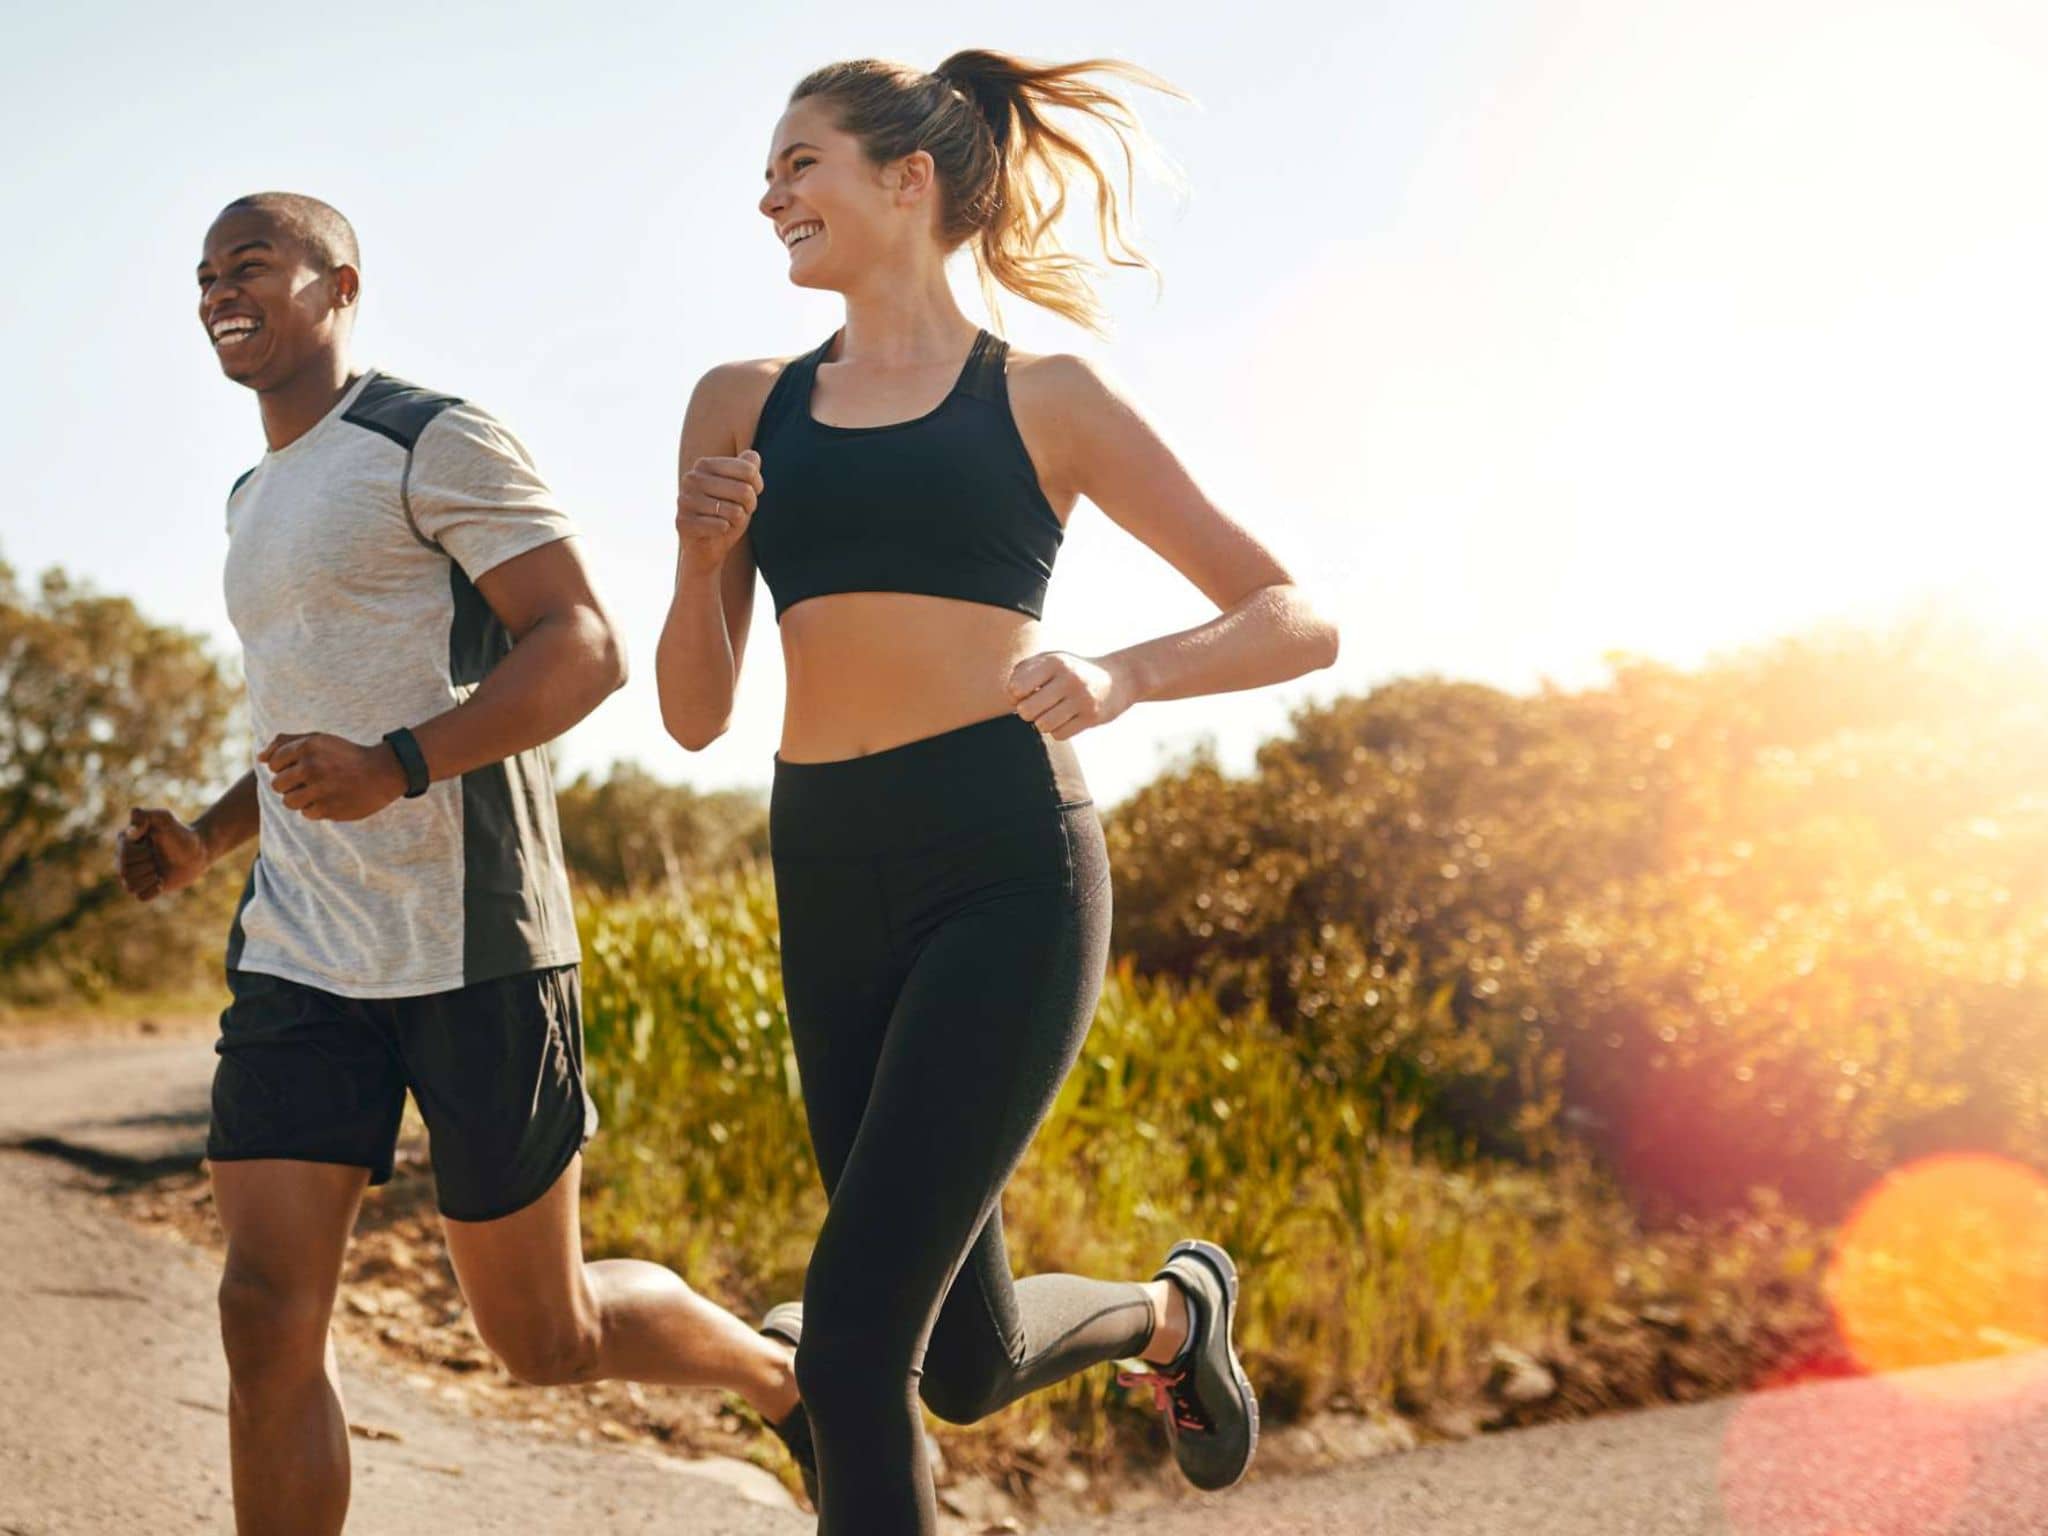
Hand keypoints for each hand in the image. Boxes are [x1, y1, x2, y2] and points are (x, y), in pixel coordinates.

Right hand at [116, 808, 210, 901]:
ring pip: (130, 887)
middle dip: (147, 865)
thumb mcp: (165, 819)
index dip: (141, 853)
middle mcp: (124, 858)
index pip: (122, 856)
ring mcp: (134, 873)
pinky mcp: (145, 887)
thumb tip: (130, 831)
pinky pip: (140, 896)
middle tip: (157, 857)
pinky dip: (153, 890)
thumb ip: (147, 815)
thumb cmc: (181, 833)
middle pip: (125, 873)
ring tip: (158, 869)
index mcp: (124, 841)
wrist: (197, 851)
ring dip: (149, 878)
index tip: (151, 844)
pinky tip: (161, 880)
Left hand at [258, 732, 407, 822]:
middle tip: (311, 781)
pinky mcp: (328, 808)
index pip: (273, 763)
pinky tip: (331, 799)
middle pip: (277, 784)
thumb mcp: (318, 740)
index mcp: (307, 747)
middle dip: (290, 784)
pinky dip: (316, 809)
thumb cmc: (345, 755)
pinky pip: (307, 813)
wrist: (383, 773)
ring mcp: (319, 789)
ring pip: (289, 802)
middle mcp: (311, 766)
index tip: (303, 766)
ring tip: (318, 792)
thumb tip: (260, 757)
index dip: (285, 766)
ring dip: (300, 799)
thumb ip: (286, 743)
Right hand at [677, 449, 762, 575]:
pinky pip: (721, 526)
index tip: (751, 493)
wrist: (707, 546)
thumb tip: (753, 455)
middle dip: (750, 505)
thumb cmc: (727, 512)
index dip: (757, 486)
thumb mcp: (742, 488)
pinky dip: (725, 531)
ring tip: (728, 520)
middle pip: (744, 490)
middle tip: (741, 511)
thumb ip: (748, 468)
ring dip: (738, 520)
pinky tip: (718, 530)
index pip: (749, 470)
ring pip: (734, 511)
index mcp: (704, 464)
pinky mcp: (682, 522)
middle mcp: (691, 478)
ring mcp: (684, 500)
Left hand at [1006, 652, 1132, 739]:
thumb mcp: (1050, 660)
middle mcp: (1069, 678)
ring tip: (1052, 713)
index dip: (1014, 695)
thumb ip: (1023, 671)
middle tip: (1036, 707)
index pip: (1016, 687)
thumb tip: (1011, 696)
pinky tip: (1067, 719)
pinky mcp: (1092, 717)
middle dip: (1027, 713)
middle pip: (1027, 711)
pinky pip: (1060, 735)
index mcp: (1054, 661)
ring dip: (1043, 723)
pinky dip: (1058, 730)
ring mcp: (1082, 698)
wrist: (1118, 678)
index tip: (1026, 693)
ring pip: (1043, 725)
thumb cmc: (1073, 671)